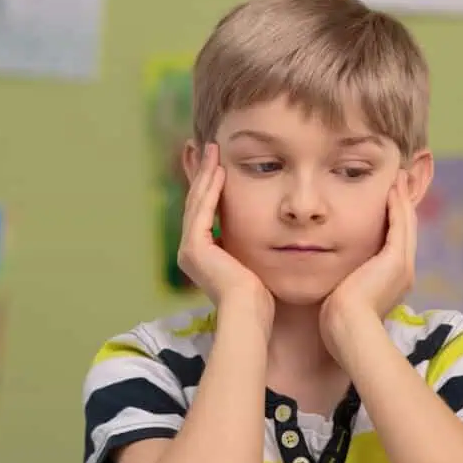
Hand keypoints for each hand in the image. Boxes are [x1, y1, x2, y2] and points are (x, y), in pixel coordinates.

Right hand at [177, 143, 273, 327]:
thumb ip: (254, 245)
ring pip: (197, 202)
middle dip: (203, 173)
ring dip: (206, 174)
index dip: (210, 185)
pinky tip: (220, 170)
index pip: (204, 211)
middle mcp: (190, 251)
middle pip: (196, 202)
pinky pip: (202, 211)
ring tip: (213, 149)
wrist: (251, 315)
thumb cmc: (261, 297)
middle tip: (210, 147)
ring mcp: (189, 250)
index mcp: (202, 255)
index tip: (219, 162)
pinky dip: (211, 190)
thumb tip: (273, 230)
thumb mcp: (256, 261)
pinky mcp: (194, 248)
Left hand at [320, 172, 416, 354]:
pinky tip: (392, 188)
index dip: (392, 222)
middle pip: (406, 231)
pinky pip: (400, 225)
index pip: (394, 245)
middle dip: (402, 206)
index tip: (385, 202)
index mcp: (391, 282)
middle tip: (398, 183)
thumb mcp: (342, 298)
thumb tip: (327, 281)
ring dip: (402, 200)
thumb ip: (340, 286)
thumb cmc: (337, 322)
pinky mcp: (396, 260)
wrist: (348, 330)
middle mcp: (403, 272)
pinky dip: (397, 205)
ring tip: (398, 179)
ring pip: (406, 224)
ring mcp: (402, 266)